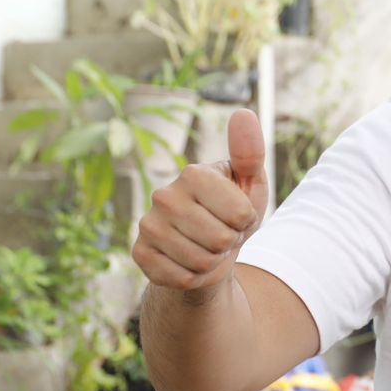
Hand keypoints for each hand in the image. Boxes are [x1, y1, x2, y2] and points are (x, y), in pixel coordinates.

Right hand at [132, 110, 268, 290]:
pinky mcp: (139, 253)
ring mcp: (148, 224)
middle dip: (230, 243)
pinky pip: (181, 278)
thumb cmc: (232, 212)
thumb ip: (250, 152)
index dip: (246, 222)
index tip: (237, 215)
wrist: (205, 250)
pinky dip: (193, 278)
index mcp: (194, 173)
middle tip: (221, 234)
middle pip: (221, 239)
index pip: (241, 214)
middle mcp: (165, 195)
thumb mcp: (250, 183)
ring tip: (206, 248)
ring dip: (213, 262)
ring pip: (202, 261)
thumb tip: (243, 112)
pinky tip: (187, 263)